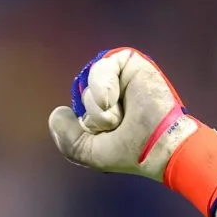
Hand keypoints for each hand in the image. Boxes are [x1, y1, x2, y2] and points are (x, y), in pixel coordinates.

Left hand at [48, 48, 216, 216]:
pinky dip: (103, 86)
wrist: (158, 146)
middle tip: (117, 127)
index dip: (85, 124)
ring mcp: (120, 78)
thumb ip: (66, 138)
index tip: (104, 136)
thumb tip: (58, 111)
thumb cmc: (130, 152)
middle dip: (94, 117)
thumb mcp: (88, 152)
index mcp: (100, 112)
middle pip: (80, 96)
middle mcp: (109, 94)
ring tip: (119, 117)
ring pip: (88, 83)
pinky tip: (113, 100)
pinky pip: (101, 66)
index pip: (75, 109)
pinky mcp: (130, 64)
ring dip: (98, 107)